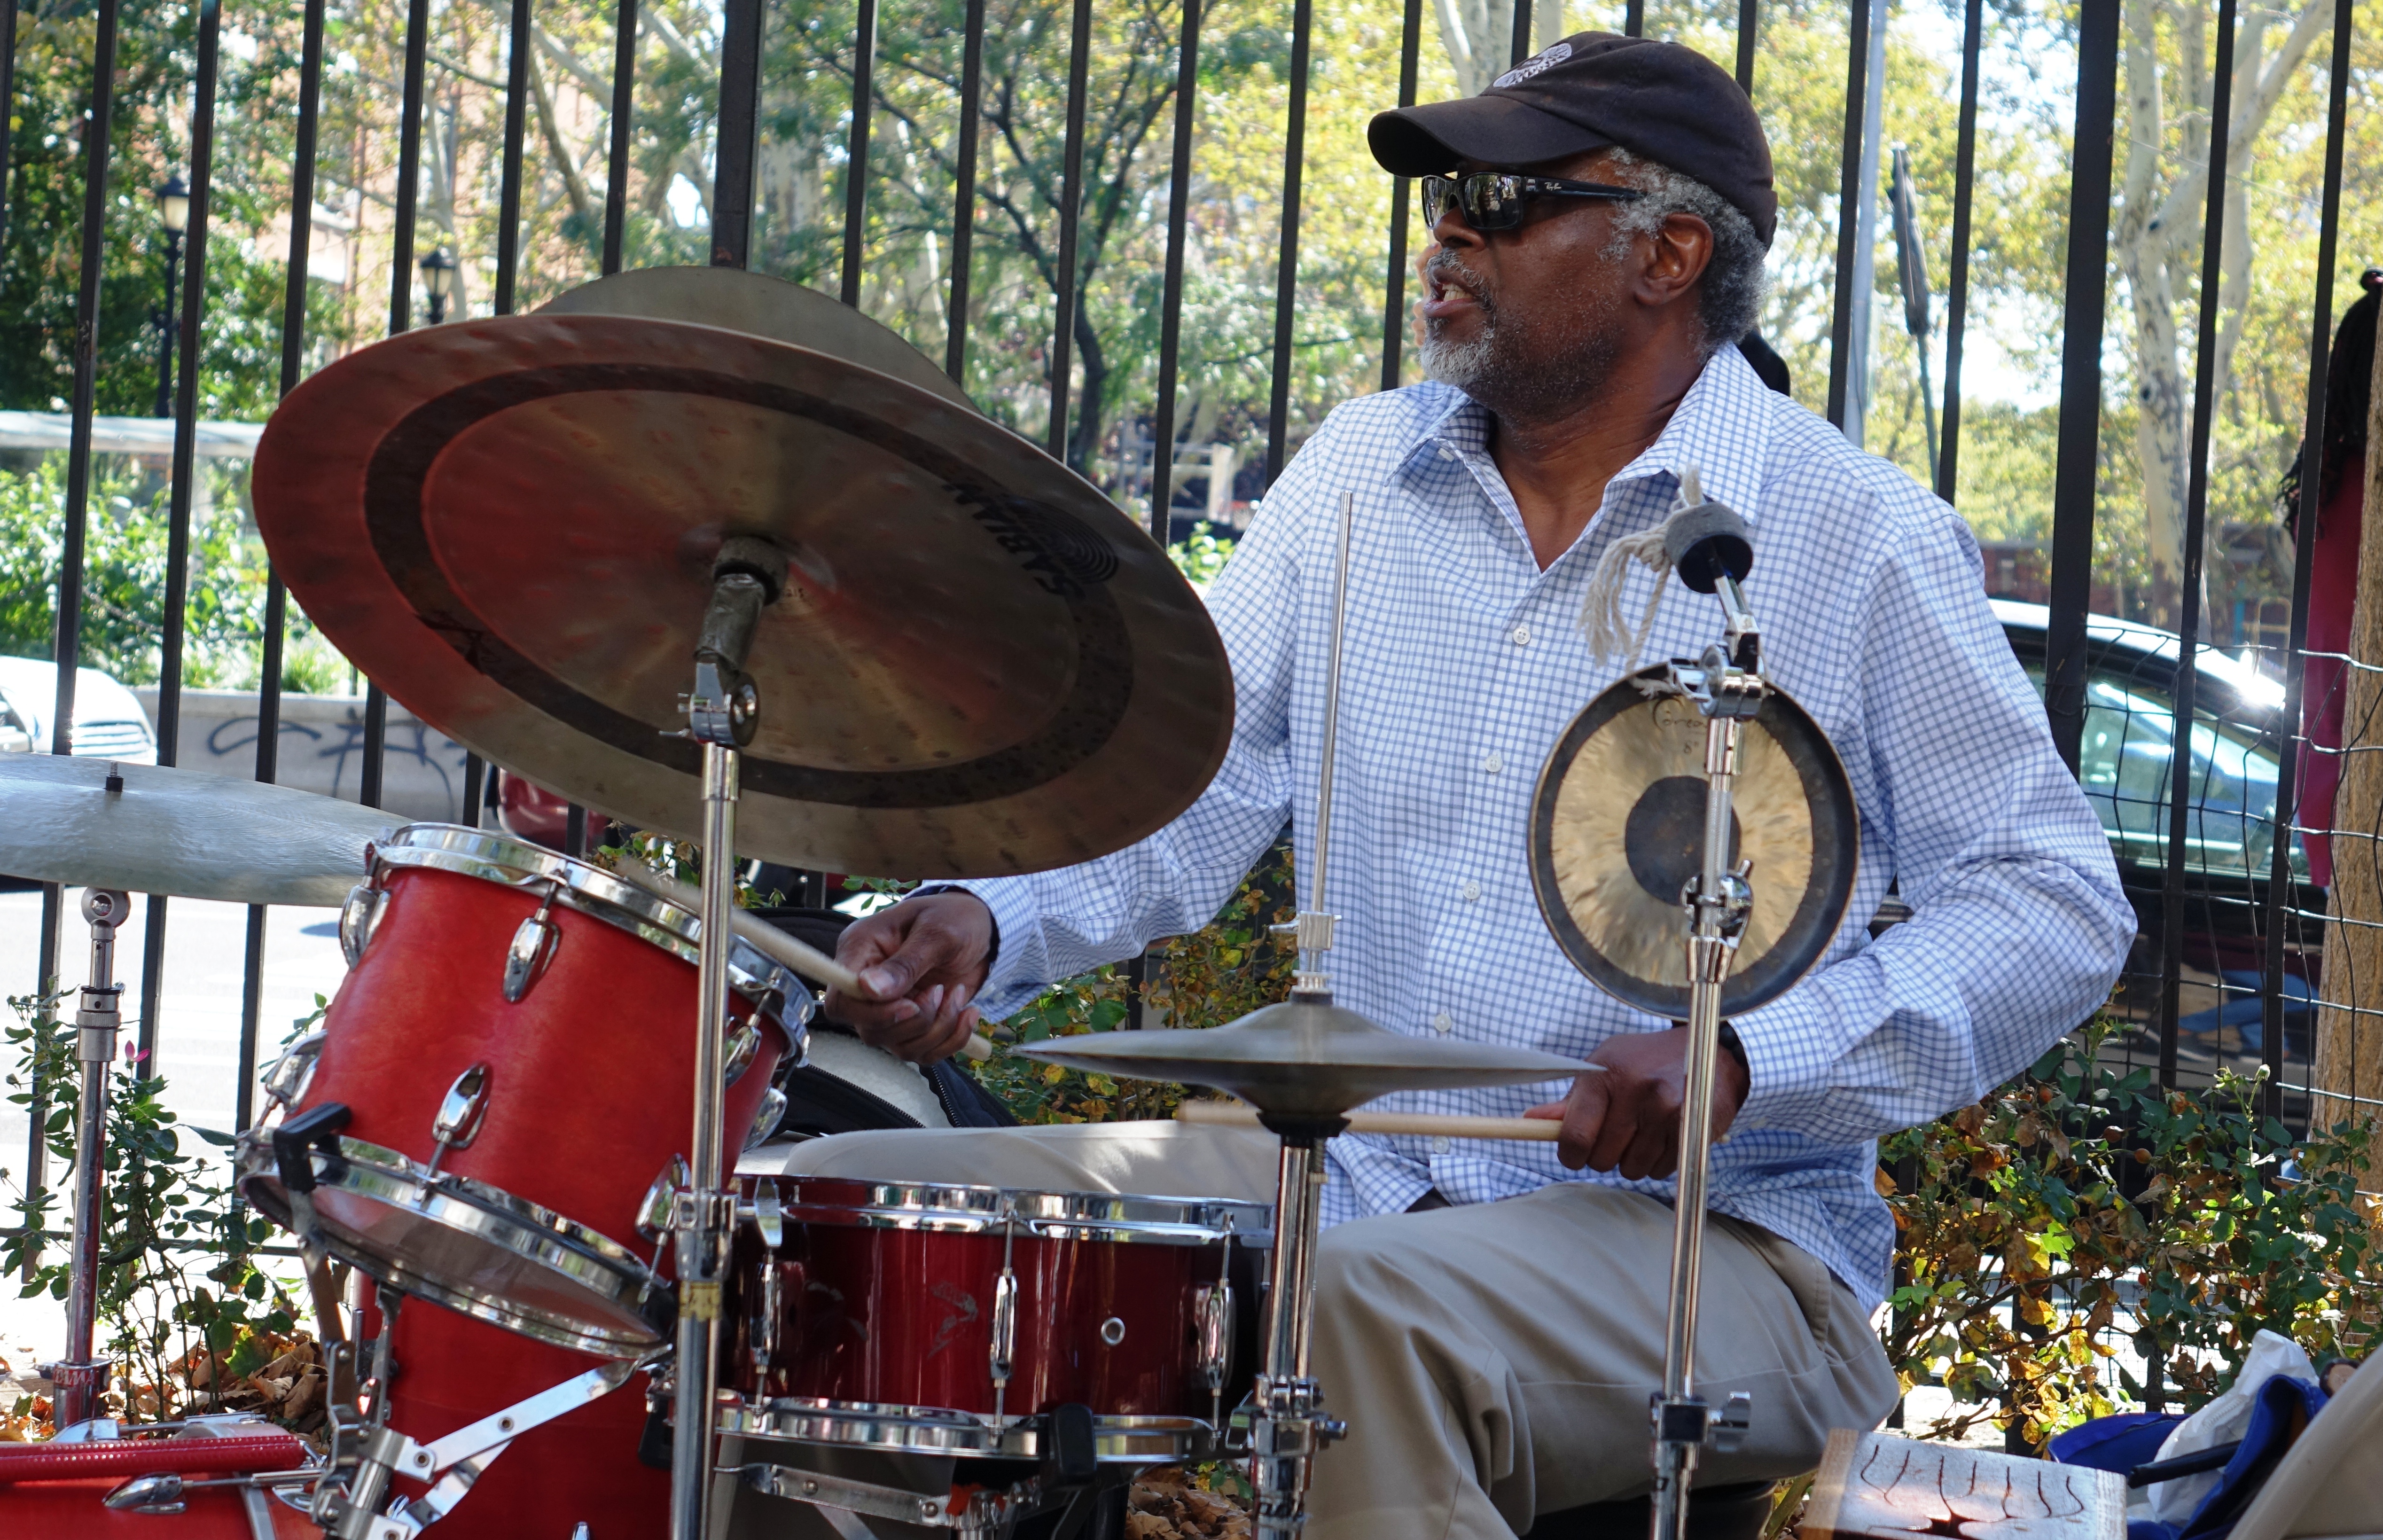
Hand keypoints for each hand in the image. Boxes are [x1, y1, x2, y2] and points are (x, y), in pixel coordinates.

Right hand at [824, 893, 994, 1062]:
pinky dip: (951, 1040)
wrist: (982, 927)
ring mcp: (890, 1007)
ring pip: (899, 1046)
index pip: (841, 1001)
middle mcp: (868, 984)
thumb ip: (905, 963)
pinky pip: (923, 1052)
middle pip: (870, 1030)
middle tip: (940, 990)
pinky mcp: (914, 1022)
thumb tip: (869, 988)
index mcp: (860, 951)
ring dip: (937, 1029)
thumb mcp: (937, 932)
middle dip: (915, 1020)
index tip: (910, 1004)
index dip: (871, 1014)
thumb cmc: (955, 917)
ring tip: (958, 994)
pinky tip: (968, 1013)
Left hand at [1523, 1026, 1748, 1180]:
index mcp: (1603, 1075)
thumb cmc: (1643, 1062)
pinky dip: (1658, 1162)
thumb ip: (1569, 1102)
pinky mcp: (1691, 1126)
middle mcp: (1635, 1090)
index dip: (1570, 1155)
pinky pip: (1661, 1170)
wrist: (1704, 1050)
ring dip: (1632, 1160)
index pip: (1575, 1136)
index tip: (1574, 1153)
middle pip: (1602, 1159)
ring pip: (1632, 1169)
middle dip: (1604, 1155)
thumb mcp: (1602, 1069)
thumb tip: (1530, 1120)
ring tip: (1642, 1131)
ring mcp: (1665, 1108)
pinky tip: (1663, 1136)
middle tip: (1616, 1134)